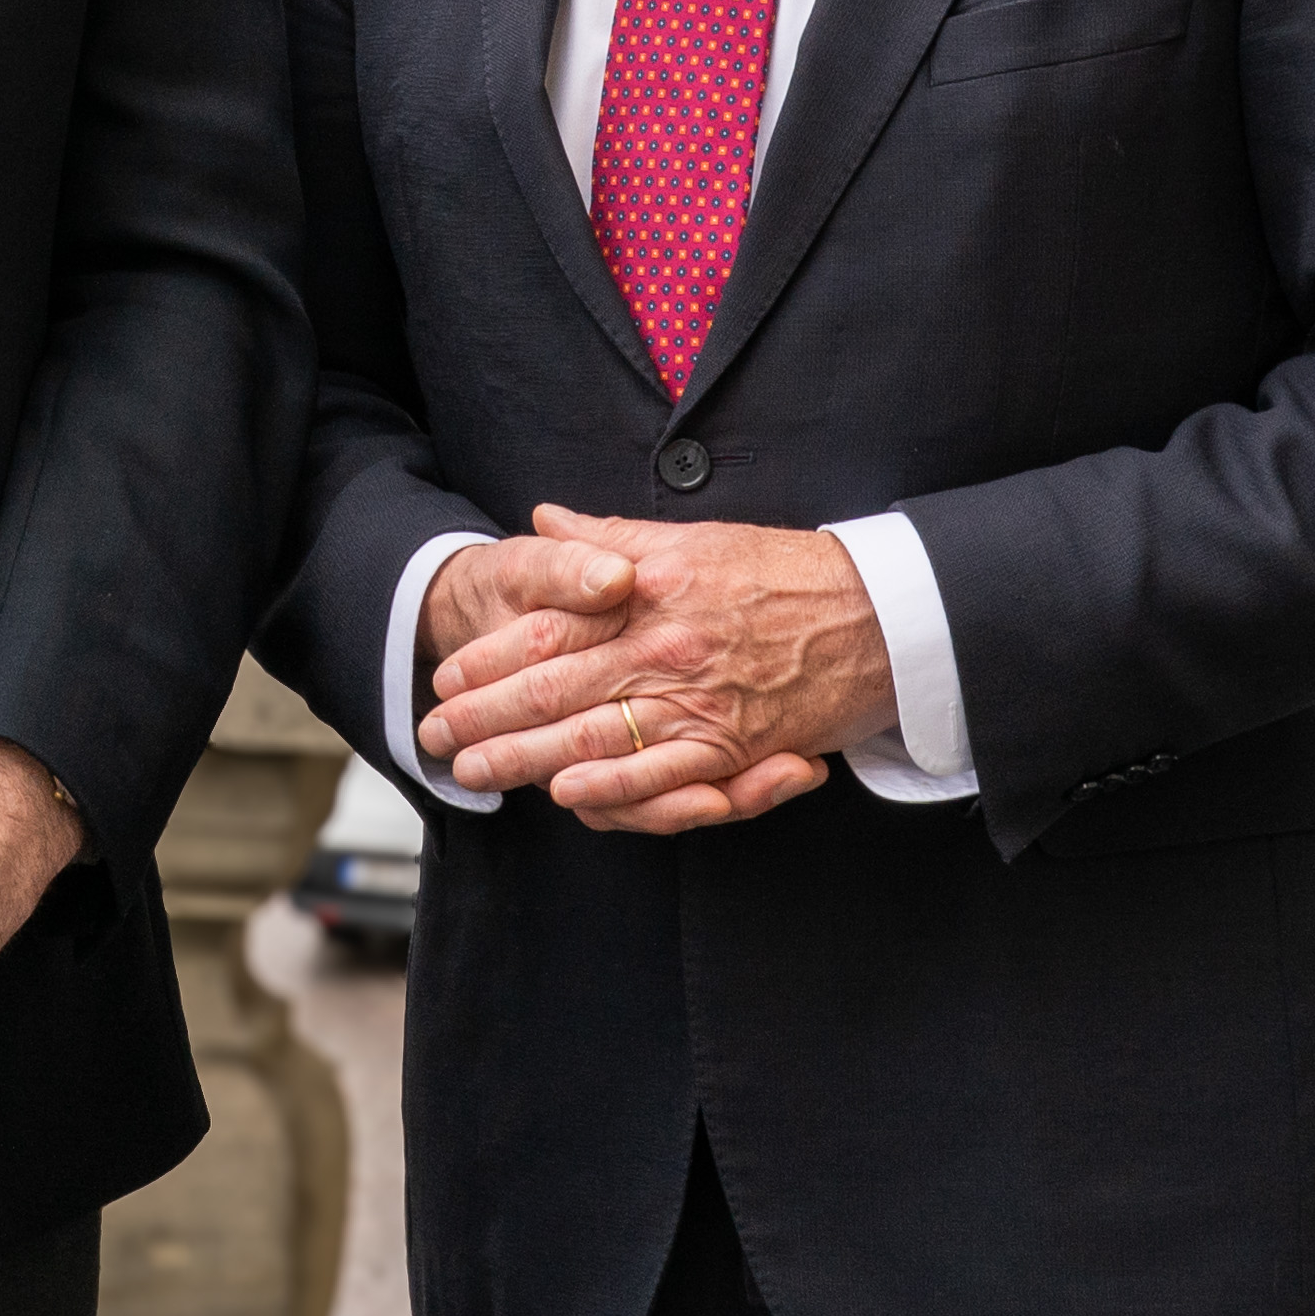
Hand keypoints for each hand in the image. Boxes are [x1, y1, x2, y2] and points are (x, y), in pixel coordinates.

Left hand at [420, 506, 883, 833]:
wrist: (877, 610)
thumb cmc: (781, 570)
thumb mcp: (690, 536)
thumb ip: (610, 533)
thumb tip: (544, 517)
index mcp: (649, 590)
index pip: (551, 628)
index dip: (491, 657)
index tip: (446, 675)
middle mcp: (668, 646)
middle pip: (558, 689)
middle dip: (489, 718)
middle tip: (437, 736)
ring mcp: (703, 700)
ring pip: (597, 738)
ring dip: (529, 760)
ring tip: (476, 773)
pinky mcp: (737, 744)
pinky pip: (664, 776)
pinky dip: (614, 791)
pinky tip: (567, 798)